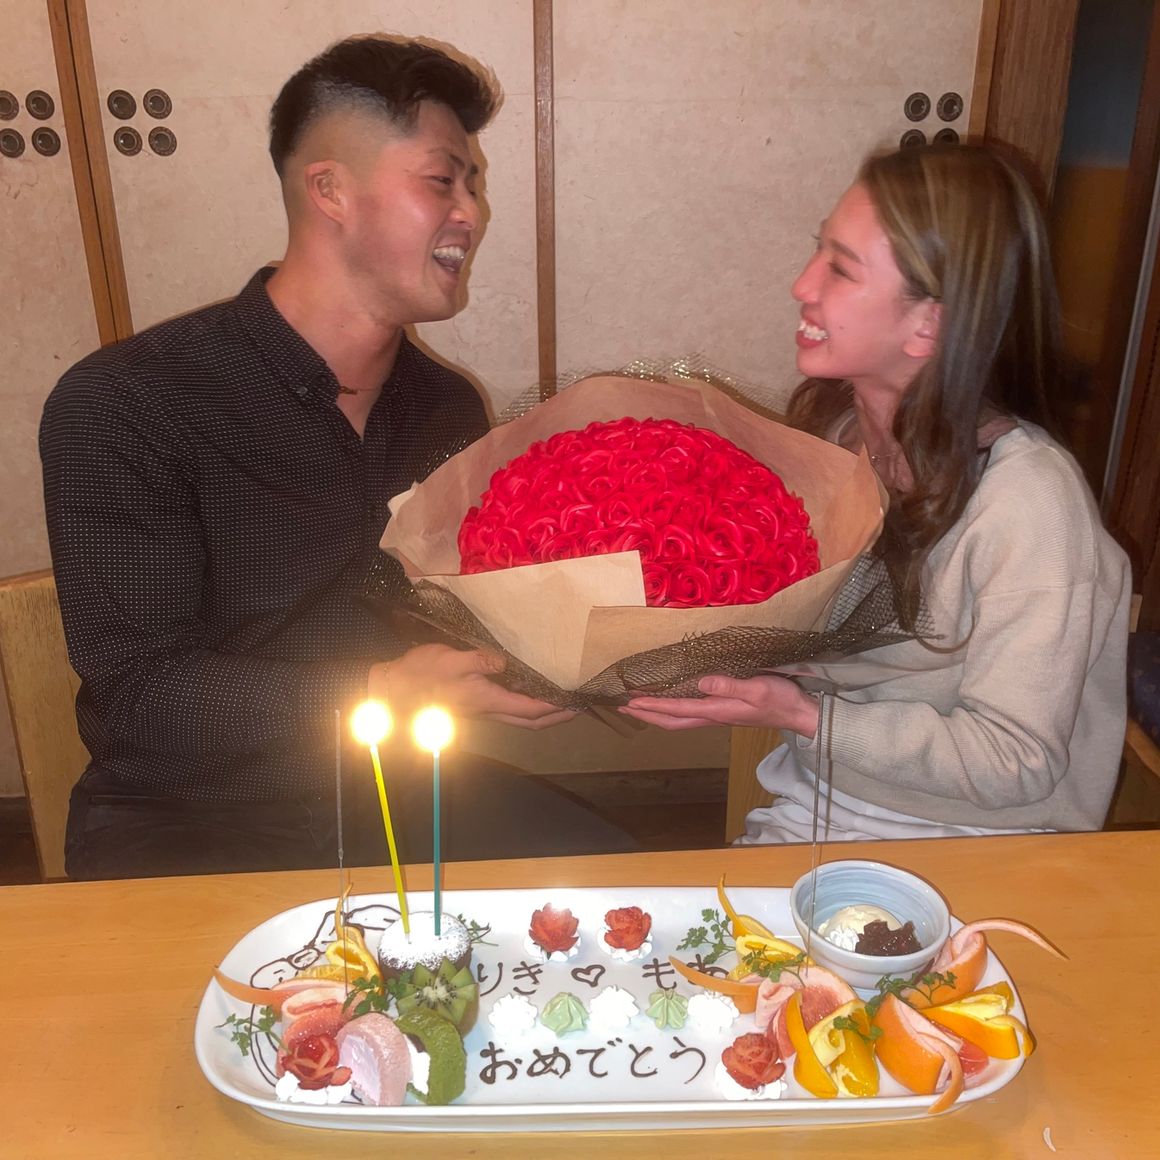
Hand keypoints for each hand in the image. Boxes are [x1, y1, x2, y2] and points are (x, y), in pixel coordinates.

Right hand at [368, 644, 575, 729]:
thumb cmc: (418, 674)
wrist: (390, 691)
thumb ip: (480, 659)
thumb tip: (507, 660)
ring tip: (561, 703)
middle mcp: (487, 710)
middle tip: (578, 708)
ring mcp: (479, 711)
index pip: (530, 708)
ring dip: (543, 715)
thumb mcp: (450, 659)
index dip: (556, 707)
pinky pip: (507, 712)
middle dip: (556, 717)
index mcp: (486, 699)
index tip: (577, 702)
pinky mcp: (472, 706)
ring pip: (520, 719)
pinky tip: (529, 694)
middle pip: (530, 721)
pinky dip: (525, 707)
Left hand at [619, 674, 819, 734]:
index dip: (652, 706)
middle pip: (672, 720)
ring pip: (679, 718)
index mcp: (717, 710)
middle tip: (624, 706)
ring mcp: (717, 716)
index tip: (630, 702)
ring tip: (639, 704)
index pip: (676, 710)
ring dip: (657, 713)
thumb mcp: (757, 689)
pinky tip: (670, 702)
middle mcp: (713, 716)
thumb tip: (701, 682)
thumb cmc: (780, 700)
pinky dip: (672, 709)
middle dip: (647, 714)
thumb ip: (730, 685)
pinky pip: (690, 713)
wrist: (799, 714)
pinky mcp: (723, 711)